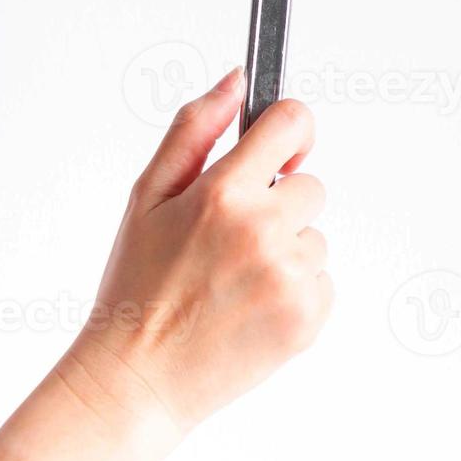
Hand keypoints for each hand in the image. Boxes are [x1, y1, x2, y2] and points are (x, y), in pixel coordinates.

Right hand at [62, 68, 331, 434]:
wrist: (138, 379)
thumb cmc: (137, 286)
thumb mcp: (147, 198)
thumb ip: (194, 131)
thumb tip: (237, 81)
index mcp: (222, 194)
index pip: (291, 124)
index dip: (290, 130)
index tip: (282, 147)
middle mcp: (263, 231)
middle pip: (309, 186)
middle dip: (278, 205)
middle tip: (229, 241)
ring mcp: (290, 276)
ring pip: (314, 238)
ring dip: (285, 252)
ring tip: (232, 282)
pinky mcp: (309, 316)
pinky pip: (323, 281)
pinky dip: (295, 291)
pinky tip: (250, 308)